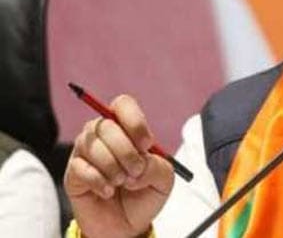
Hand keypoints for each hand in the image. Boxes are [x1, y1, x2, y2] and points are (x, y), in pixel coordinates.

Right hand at [64, 95, 174, 237]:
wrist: (127, 224)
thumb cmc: (145, 193)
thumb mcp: (164, 179)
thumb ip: (157, 166)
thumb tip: (139, 164)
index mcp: (127, 128)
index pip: (123, 104)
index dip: (134, 121)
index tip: (146, 145)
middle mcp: (103, 134)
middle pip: (106, 124)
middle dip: (125, 149)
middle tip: (136, 170)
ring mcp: (85, 151)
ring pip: (91, 144)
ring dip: (112, 166)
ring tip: (122, 182)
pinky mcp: (73, 172)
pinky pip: (81, 168)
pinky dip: (99, 182)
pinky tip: (108, 192)